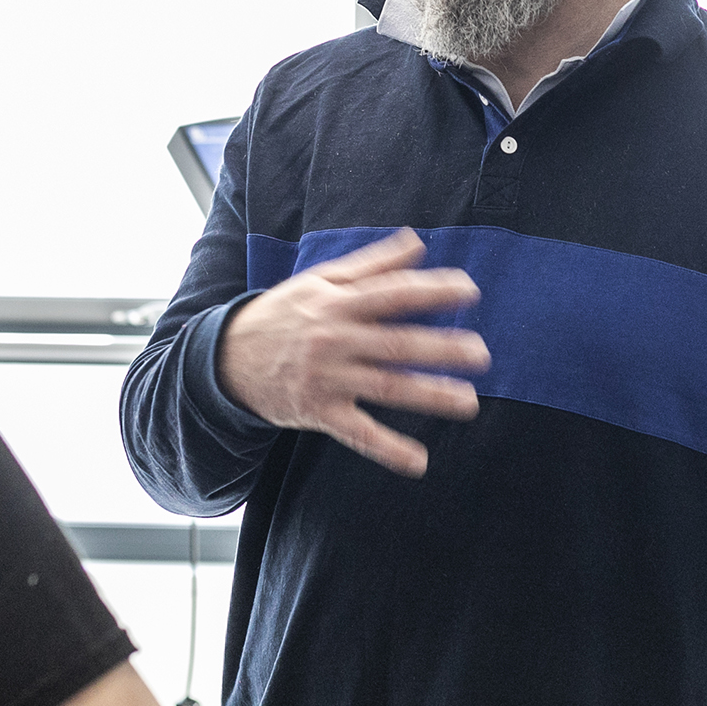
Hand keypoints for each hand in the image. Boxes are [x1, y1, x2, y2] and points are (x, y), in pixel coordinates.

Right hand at [217, 228, 488, 477]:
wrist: (225, 358)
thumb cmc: (282, 314)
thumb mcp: (320, 281)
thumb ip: (372, 264)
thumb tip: (418, 243)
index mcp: (338, 303)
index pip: (393, 293)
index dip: (432, 290)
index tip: (470, 291)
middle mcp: (335, 339)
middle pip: (396, 343)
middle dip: (441, 348)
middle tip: (481, 354)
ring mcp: (327, 378)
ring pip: (386, 387)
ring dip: (429, 395)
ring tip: (468, 403)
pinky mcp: (318, 412)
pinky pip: (358, 433)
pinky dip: (388, 449)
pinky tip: (418, 462)